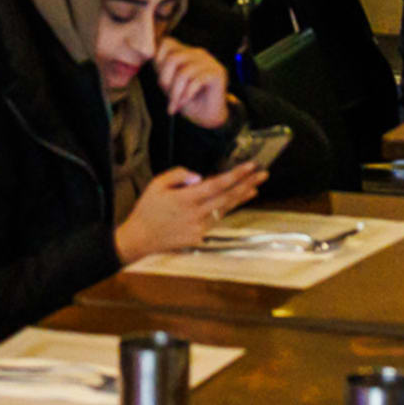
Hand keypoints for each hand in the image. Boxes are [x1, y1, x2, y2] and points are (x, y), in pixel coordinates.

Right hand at [115, 162, 270, 263]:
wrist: (140, 239)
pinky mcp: (199, 237)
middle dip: (247, 184)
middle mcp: (195, 214)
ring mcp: (199, 228)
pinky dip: (225, 209)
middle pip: (227, 197)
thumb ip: (178, 175)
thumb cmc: (147, 209)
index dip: (235, 175)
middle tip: (263, 173)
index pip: (216, 184)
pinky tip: (234, 201)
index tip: (250, 166)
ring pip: (225, 209)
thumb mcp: (156, 185)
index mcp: (185, 199)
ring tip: (255, 187)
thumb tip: (199, 176)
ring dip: (241, 197)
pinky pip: (215, 219)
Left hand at [146, 42, 232, 129]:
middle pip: (173, 58)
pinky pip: (196, 81)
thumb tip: (148, 55)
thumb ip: (161, 69)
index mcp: (186, 51)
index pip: (166, 43)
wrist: (207, 116)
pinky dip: (186, 95)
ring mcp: (209, 62)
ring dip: (176, 92)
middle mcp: (198, 53)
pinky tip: (183, 103)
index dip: (158, 62)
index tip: (161, 82)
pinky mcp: (218, 73)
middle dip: (165, 80)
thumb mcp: (169, 83)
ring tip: (175, 105)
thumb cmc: (186, 99)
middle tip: (167, 96)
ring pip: (184, 73)